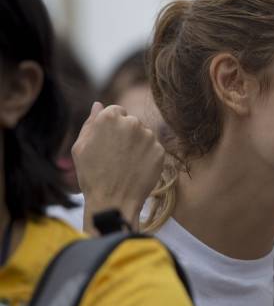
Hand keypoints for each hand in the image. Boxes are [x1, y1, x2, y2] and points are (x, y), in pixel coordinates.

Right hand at [72, 102, 165, 230]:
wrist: (113, 201)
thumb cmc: (92, 175)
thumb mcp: (80, 147)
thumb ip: (91, 122)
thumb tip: (98, 104)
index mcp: (110, 117)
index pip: (116, 111)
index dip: (111, 127)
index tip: (108, 143)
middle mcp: (133, 122)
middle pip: (132, 122)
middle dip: (125, 134)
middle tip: (116, 156)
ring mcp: (149, 137)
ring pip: (144, 135)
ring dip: (137, 145)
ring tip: (125, 164)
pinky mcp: (160, 151)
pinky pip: (153, 149)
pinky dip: (147, 157)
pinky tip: (136, 169)